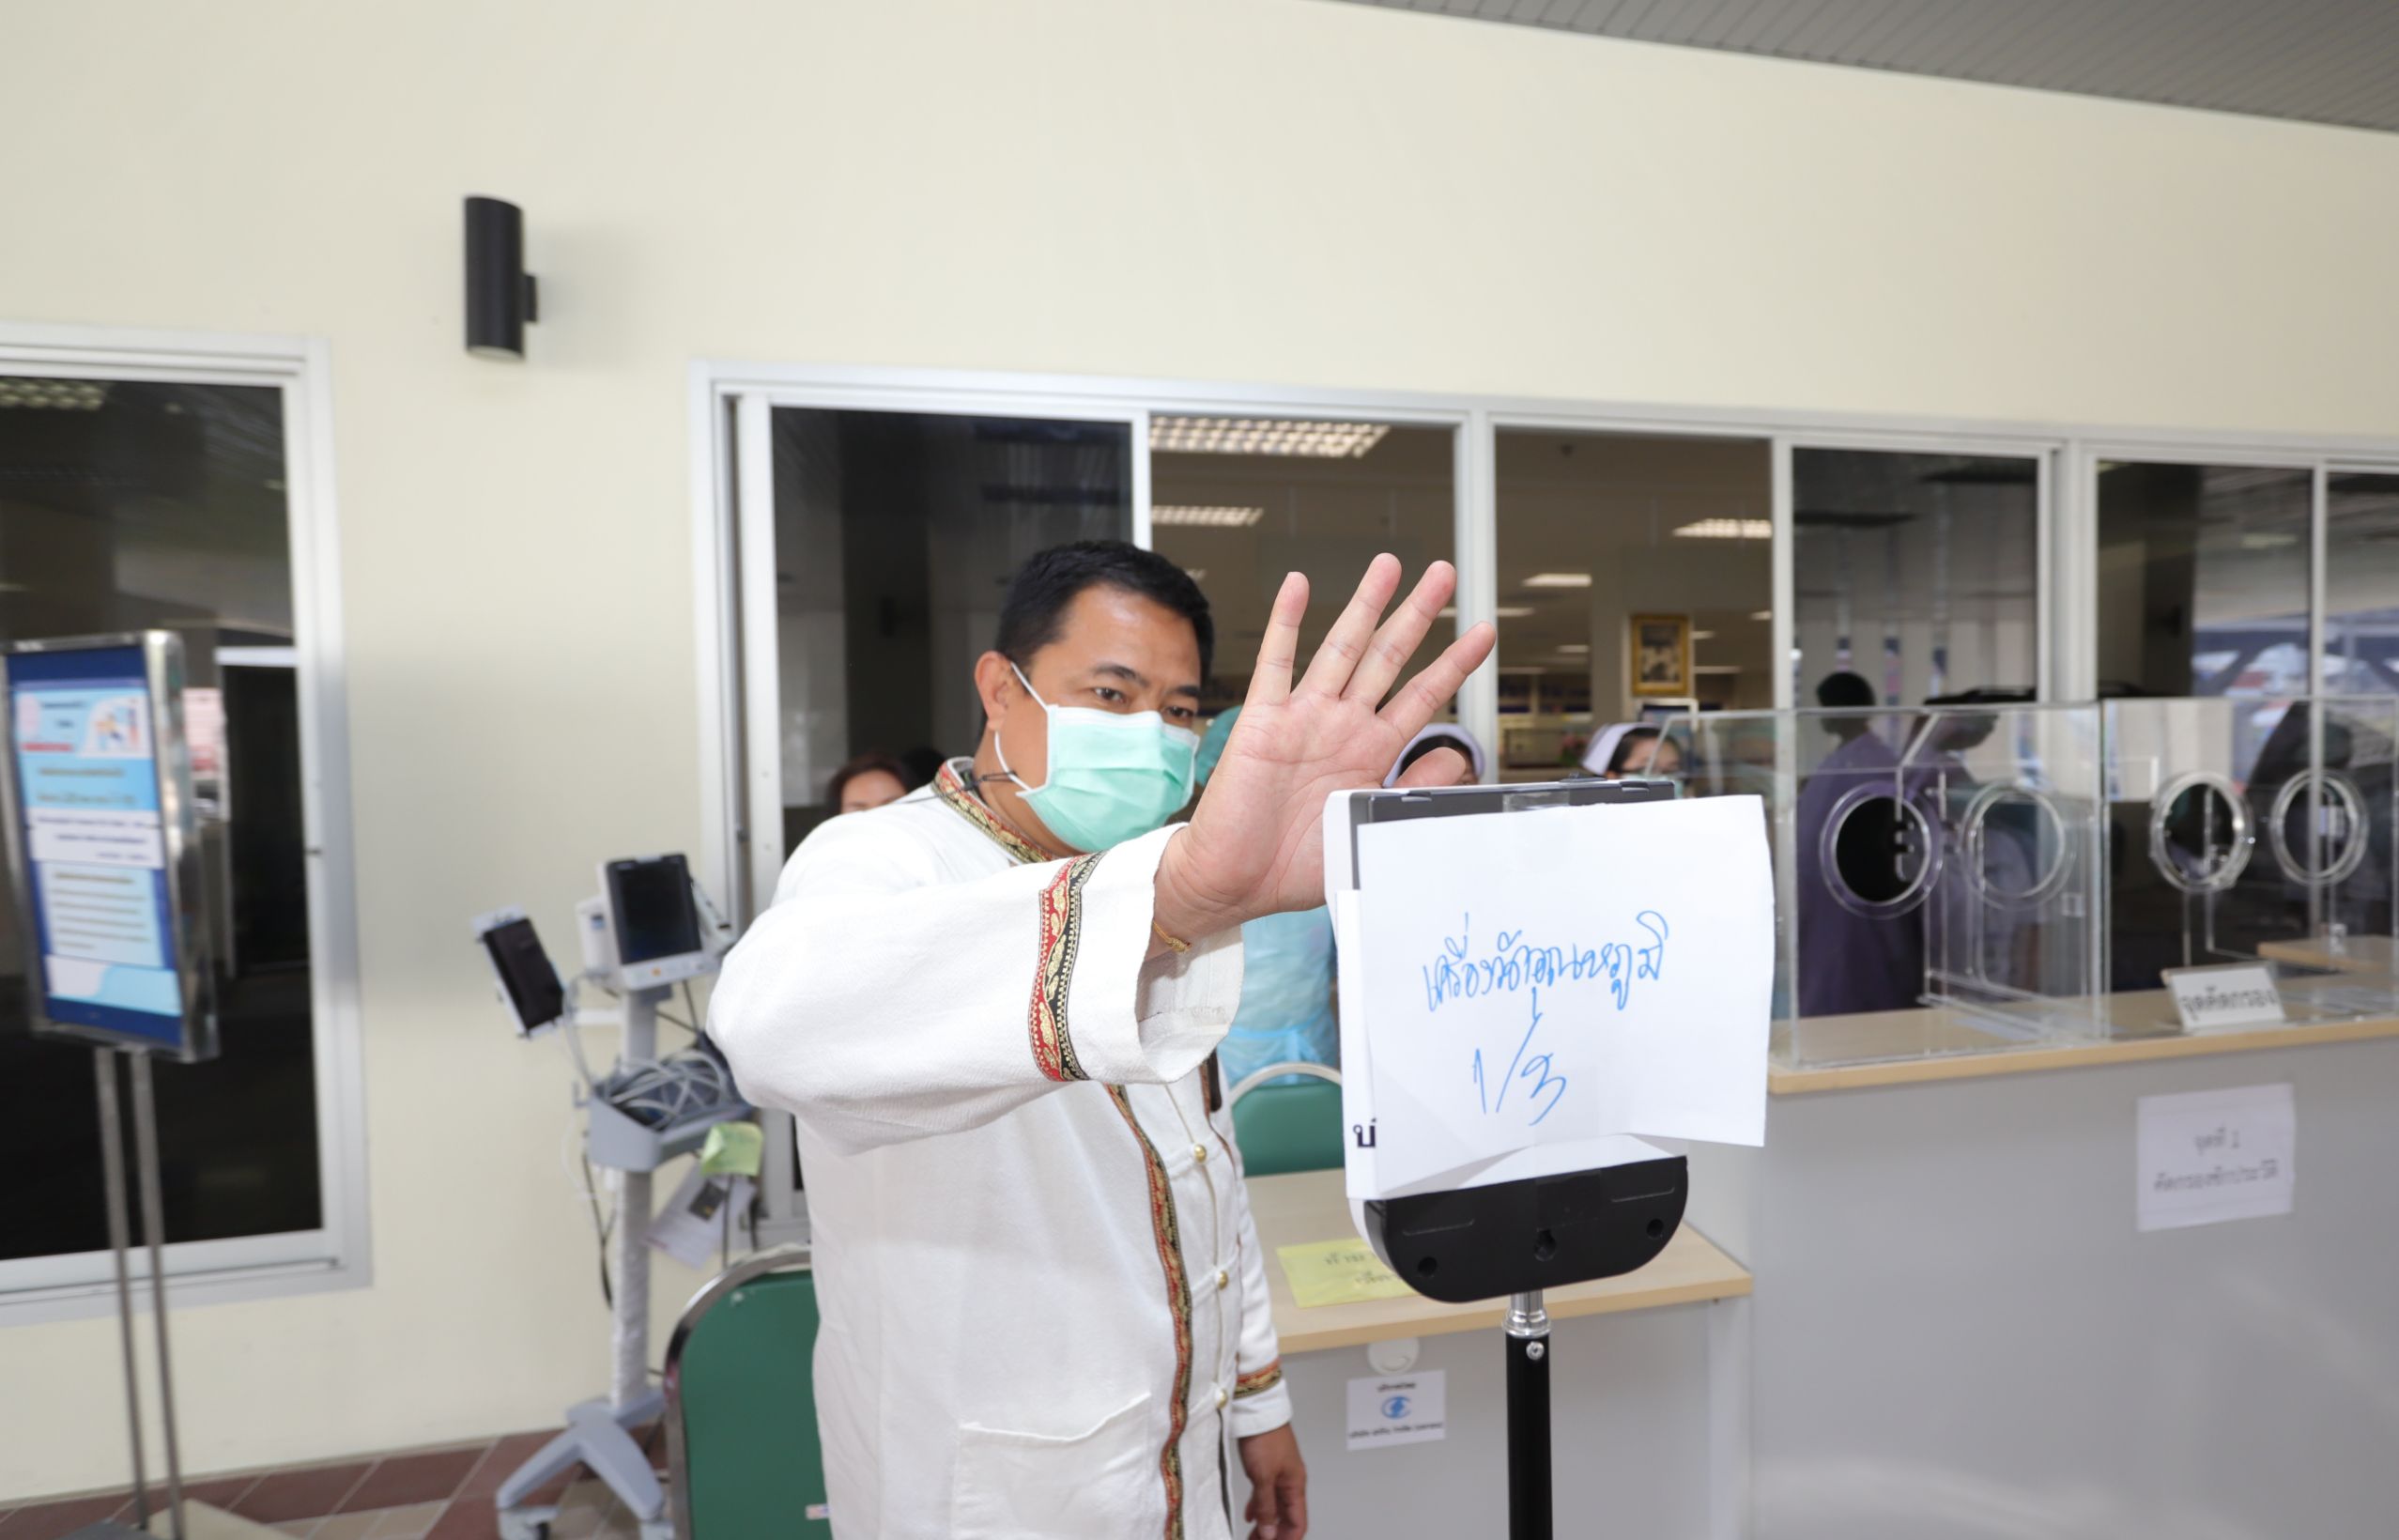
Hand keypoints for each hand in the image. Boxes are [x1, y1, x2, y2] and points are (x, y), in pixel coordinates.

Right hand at [1155, 555, 1495, 940]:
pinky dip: (1286, 622)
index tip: (1483, 632)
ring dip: (1364, 605)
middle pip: (1388, 656)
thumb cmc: (1295, 866)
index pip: (1424, 695)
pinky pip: (1277, 663)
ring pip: (1341, 648)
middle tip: (1443, 574)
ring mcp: (1303, 718)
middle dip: (1418, 613)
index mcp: (1371, 752)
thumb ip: (1414, 788)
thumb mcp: (1372, 826)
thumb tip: (1457, 756)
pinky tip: (1298, 586)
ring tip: (1388, 567)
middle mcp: (1341, 726)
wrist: (1237, 881)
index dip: (1455, 663)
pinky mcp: (1262, 721)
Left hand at [1238, 1423, 1307, 1539]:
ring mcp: (1279, 1474)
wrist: (1257, 1410)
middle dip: (1274, 1533)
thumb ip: (1266, 1506)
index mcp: (1295, 1485)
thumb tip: (1269, 1533)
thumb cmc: (1264, 1437)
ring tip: (1252, 1535)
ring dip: (1265, 1523)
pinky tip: (1250, 1515)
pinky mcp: (1266, 1467)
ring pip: (1275, 1507)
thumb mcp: (1263, 1477)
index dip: (1288, 1538)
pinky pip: (1265, 1494)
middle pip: (1286, 1517)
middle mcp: (1290, 1481)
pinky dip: (1259, 1507)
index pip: (1298, 1522)